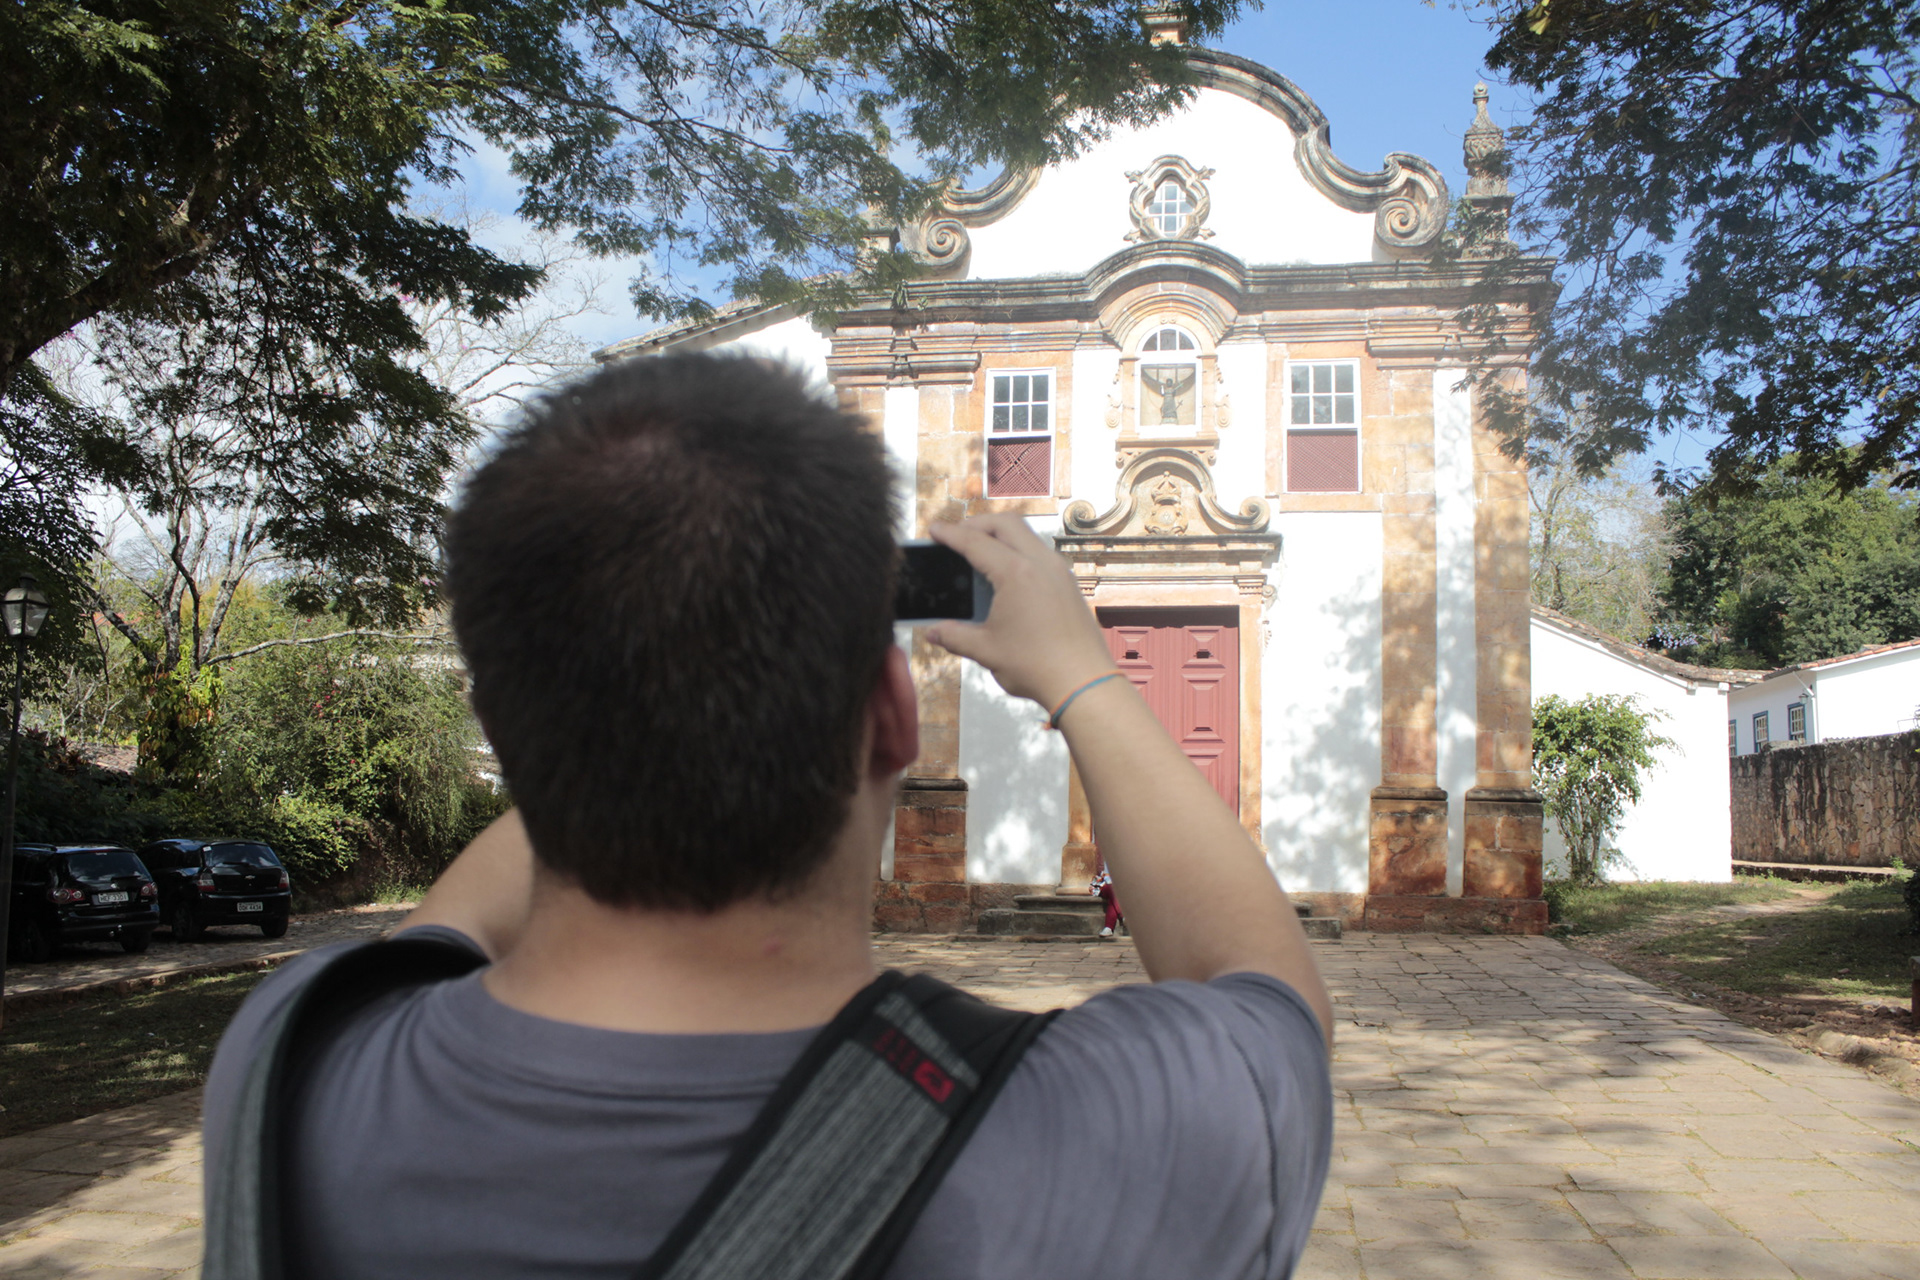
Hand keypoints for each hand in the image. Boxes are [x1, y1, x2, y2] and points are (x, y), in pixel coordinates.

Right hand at [923, 515, 1112, 708]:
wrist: (1084, 682)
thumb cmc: (1035, 666)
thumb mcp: (986, 651)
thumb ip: (954, 636)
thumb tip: (932, 633)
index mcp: (1016, 573)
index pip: (976, 542)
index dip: (950, 534)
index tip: (934, 529)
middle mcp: (1040, 563)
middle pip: (1006, 523)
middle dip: (977, 523)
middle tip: (956, 536)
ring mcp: (1059, 570)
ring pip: (1027, 535)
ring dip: (1001, 535)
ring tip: (980, 551)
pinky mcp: (1069, 583)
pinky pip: (1040, 552)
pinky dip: (1018, 550)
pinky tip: (1007, 574)